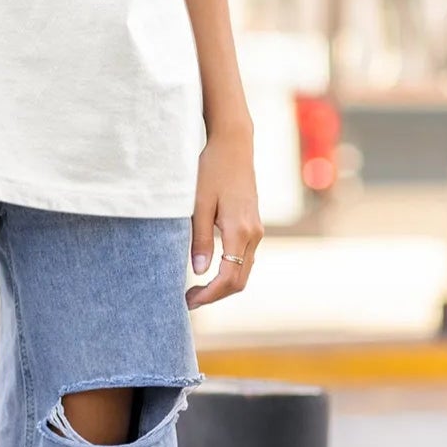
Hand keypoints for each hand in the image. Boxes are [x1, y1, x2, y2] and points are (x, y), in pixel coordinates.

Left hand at [186, 125, 263, 309]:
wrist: (233, 146)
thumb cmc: (211, 170)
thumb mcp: (198, 203)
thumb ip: (199, 238)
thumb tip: (199, 271)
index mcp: (239, 231)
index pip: (229, 278)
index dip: (210, 295)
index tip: (189, 301)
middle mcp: (253, 234)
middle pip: (240, 280)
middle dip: (216, 295)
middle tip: (189, 301)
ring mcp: (257, 230)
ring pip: (244, 271)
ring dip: (222, 285)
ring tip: (196, 290)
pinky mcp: (253, 225)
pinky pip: (245, 258)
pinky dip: (230, 271)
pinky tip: (210, 271)